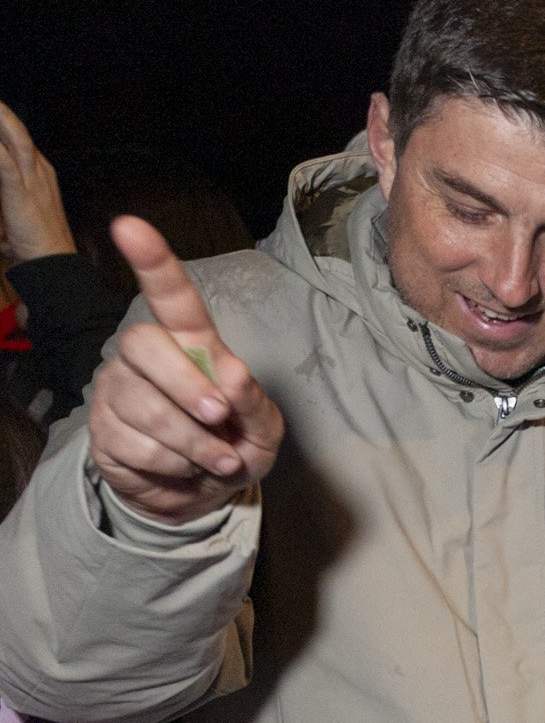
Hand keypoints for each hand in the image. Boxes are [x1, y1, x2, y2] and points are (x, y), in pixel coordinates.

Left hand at [0, 102, 73, 263]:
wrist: (54, 268)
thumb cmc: (35, 245)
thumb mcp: (15, 215)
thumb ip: (6, 200)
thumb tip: (2, 208)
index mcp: (38, 173)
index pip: (15, 137)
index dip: (2, 121)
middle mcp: (39, 171)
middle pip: (15, 129)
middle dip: (0, 111)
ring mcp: (33, 181)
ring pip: (13, 138)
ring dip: (0, 119)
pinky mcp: (22, 194)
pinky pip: (5, 163)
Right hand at [88, 217, 284, 525]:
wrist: (201, 495)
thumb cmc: (234, 446)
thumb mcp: (263, 430)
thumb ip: (255, 404)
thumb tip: (232, 374)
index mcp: (190, 345)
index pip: (172, 298)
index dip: (154, 263)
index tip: (130, 226)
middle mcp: (145, 358)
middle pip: (144, 346)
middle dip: (186, 387)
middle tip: (219, 418)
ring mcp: (118, 391)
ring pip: (145, 408)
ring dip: (193, 444)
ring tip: (216, 458)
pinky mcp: (103, 431)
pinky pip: (136, 447)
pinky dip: (175, 467)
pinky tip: (184, 468)